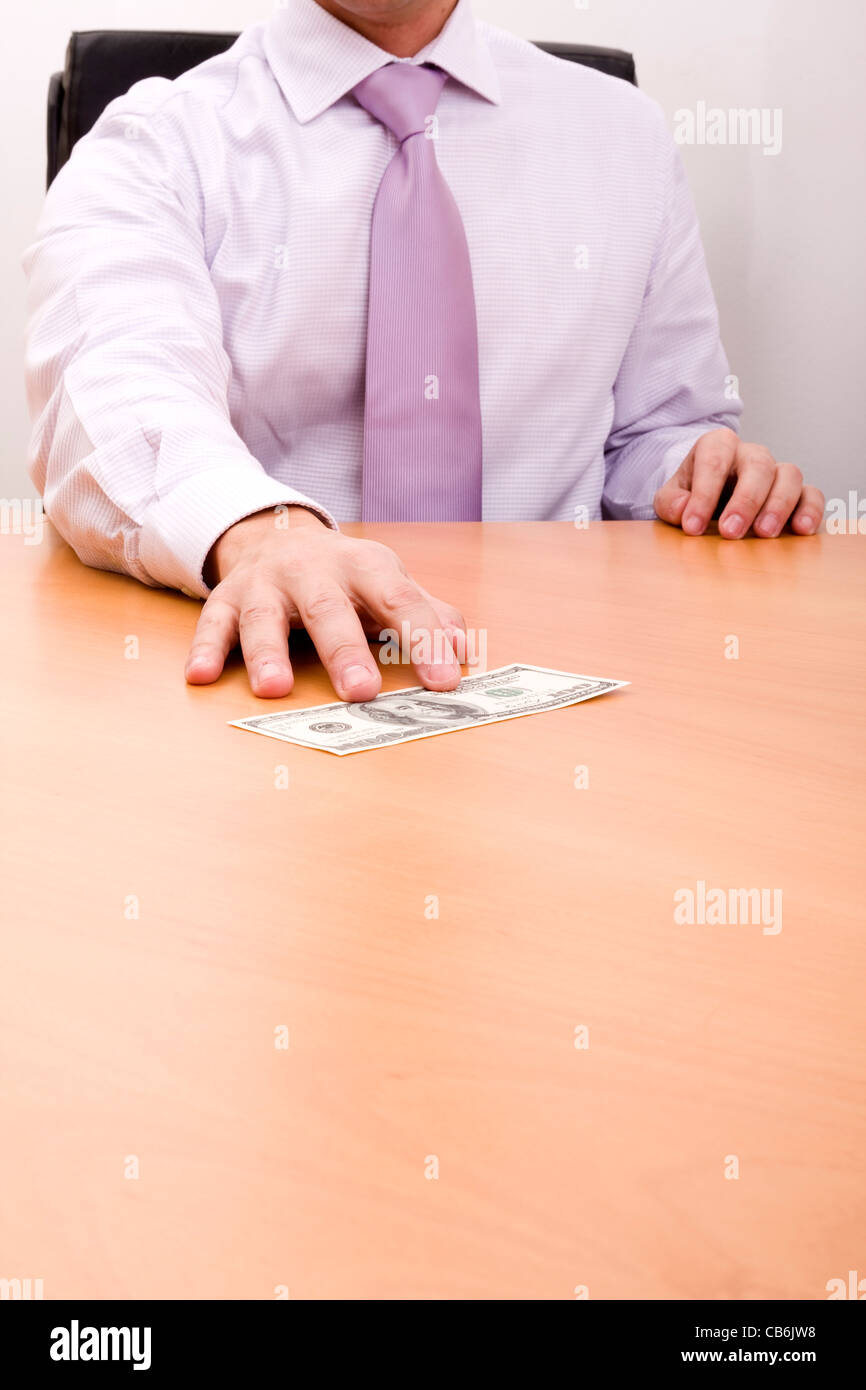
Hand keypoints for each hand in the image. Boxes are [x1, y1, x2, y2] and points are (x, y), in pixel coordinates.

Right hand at [185, 506, 465, 699]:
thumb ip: (428, 614)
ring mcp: (266, 583)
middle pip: (328, 609)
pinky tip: (201, 675)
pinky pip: (213, 622)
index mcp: (365, 566)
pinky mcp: (228, 596)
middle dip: (343, 651)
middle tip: (360, 692)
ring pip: (264, 616)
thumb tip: (462, 647)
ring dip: (267, 652)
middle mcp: (313, 569)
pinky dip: (206, 648)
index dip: (424, 639)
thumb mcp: (390, 585)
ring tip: (273, 689)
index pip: (400, 601)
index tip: (444, 682)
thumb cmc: (346, 577)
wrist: (278, 535)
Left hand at [653, 428, 823, 538]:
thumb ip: (671, 503)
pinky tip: (801, 530)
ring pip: (789, 475)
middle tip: (730, 532)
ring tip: (764, 534)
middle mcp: (750, 454)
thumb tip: (684, 511)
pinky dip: (810, 510)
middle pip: (757, 465)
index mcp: (717, 446)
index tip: (692, 528)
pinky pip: (812, 494)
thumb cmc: (690, 495)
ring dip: (778, 505)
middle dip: (745, 500)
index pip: (713, 461)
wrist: (709, 497)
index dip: (703, 494)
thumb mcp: (671, 497)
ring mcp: (776, 472)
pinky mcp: (796, 493)